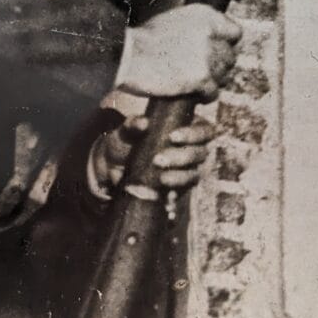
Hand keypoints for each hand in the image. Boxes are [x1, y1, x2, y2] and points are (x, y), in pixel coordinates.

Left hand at [91, 115, 216, 191]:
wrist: (114, 165)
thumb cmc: (127, 140)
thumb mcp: (127, 130)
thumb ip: (133, 124)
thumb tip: (144, 123)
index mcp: (187, 127)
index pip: (204, 129)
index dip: (194, 134)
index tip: (173, 137)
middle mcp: (192, 148)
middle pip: (201, 153)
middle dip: (183, 157)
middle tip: (158, 160)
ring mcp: (187, 169)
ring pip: (195, 173)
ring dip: (180, 176)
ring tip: (161, 178)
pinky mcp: (180, 187)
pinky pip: (185, 191)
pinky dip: (177, 192)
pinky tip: (167, 194)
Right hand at [115, 4, 241, 100]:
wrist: (128, 57)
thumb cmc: (143, 41)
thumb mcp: (174, 21)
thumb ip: (197, 29)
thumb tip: (212, 41)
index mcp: (204, 15)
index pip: (234, 32)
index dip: (226, 45)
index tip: (219, 53)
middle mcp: (210, 33)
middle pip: (230, 56)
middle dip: (219, 66)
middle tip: (204, 72)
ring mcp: (207, 56)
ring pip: (224, 75)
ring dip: (212, 81)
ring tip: (195, 83)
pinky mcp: (202, 78)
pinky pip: (213, 92)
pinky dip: (205, 96)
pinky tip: (195, 95)